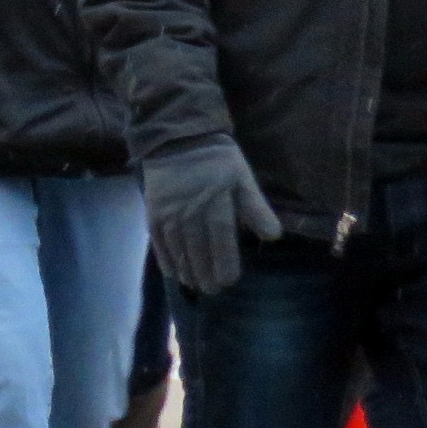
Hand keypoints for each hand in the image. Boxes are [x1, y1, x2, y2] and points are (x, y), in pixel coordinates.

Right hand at [139, 135, 280, 296]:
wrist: (176, 136)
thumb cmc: (217, 158)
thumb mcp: (242, 176)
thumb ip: (256, 206)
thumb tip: (273, 236)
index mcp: (215, 200)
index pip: (221, 238)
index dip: (225, 261)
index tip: (229, 281)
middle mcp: (190, 210)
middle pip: (198, 248)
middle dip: (206, 272)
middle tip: (212, 291)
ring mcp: (169, 212)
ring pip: (178, 248)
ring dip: (187, 270)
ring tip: (195, 286)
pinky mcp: (153, 211)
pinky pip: (158, 240)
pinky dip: (165, 258)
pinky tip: (173, 273)